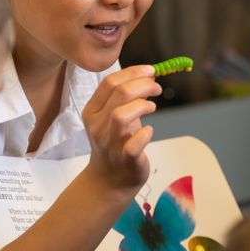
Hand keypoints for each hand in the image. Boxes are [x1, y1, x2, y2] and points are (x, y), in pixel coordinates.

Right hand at [82, 65, 160, 192]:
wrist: (109, 179)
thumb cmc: (115, 142)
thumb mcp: (112, 116)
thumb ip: (125, 97)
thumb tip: (147, 74)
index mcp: (92, 111)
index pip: (109, 82)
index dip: (133, 72)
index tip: (150, 71)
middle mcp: (97, 126)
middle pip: (119, 94)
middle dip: (143, 84)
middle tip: (156, 87)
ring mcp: (109, 144)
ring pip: (121, 115)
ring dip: (142, 105)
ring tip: (152, 106)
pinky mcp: (125, 159)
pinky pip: (134, 144)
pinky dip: (145, 134)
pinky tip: (149, 130)